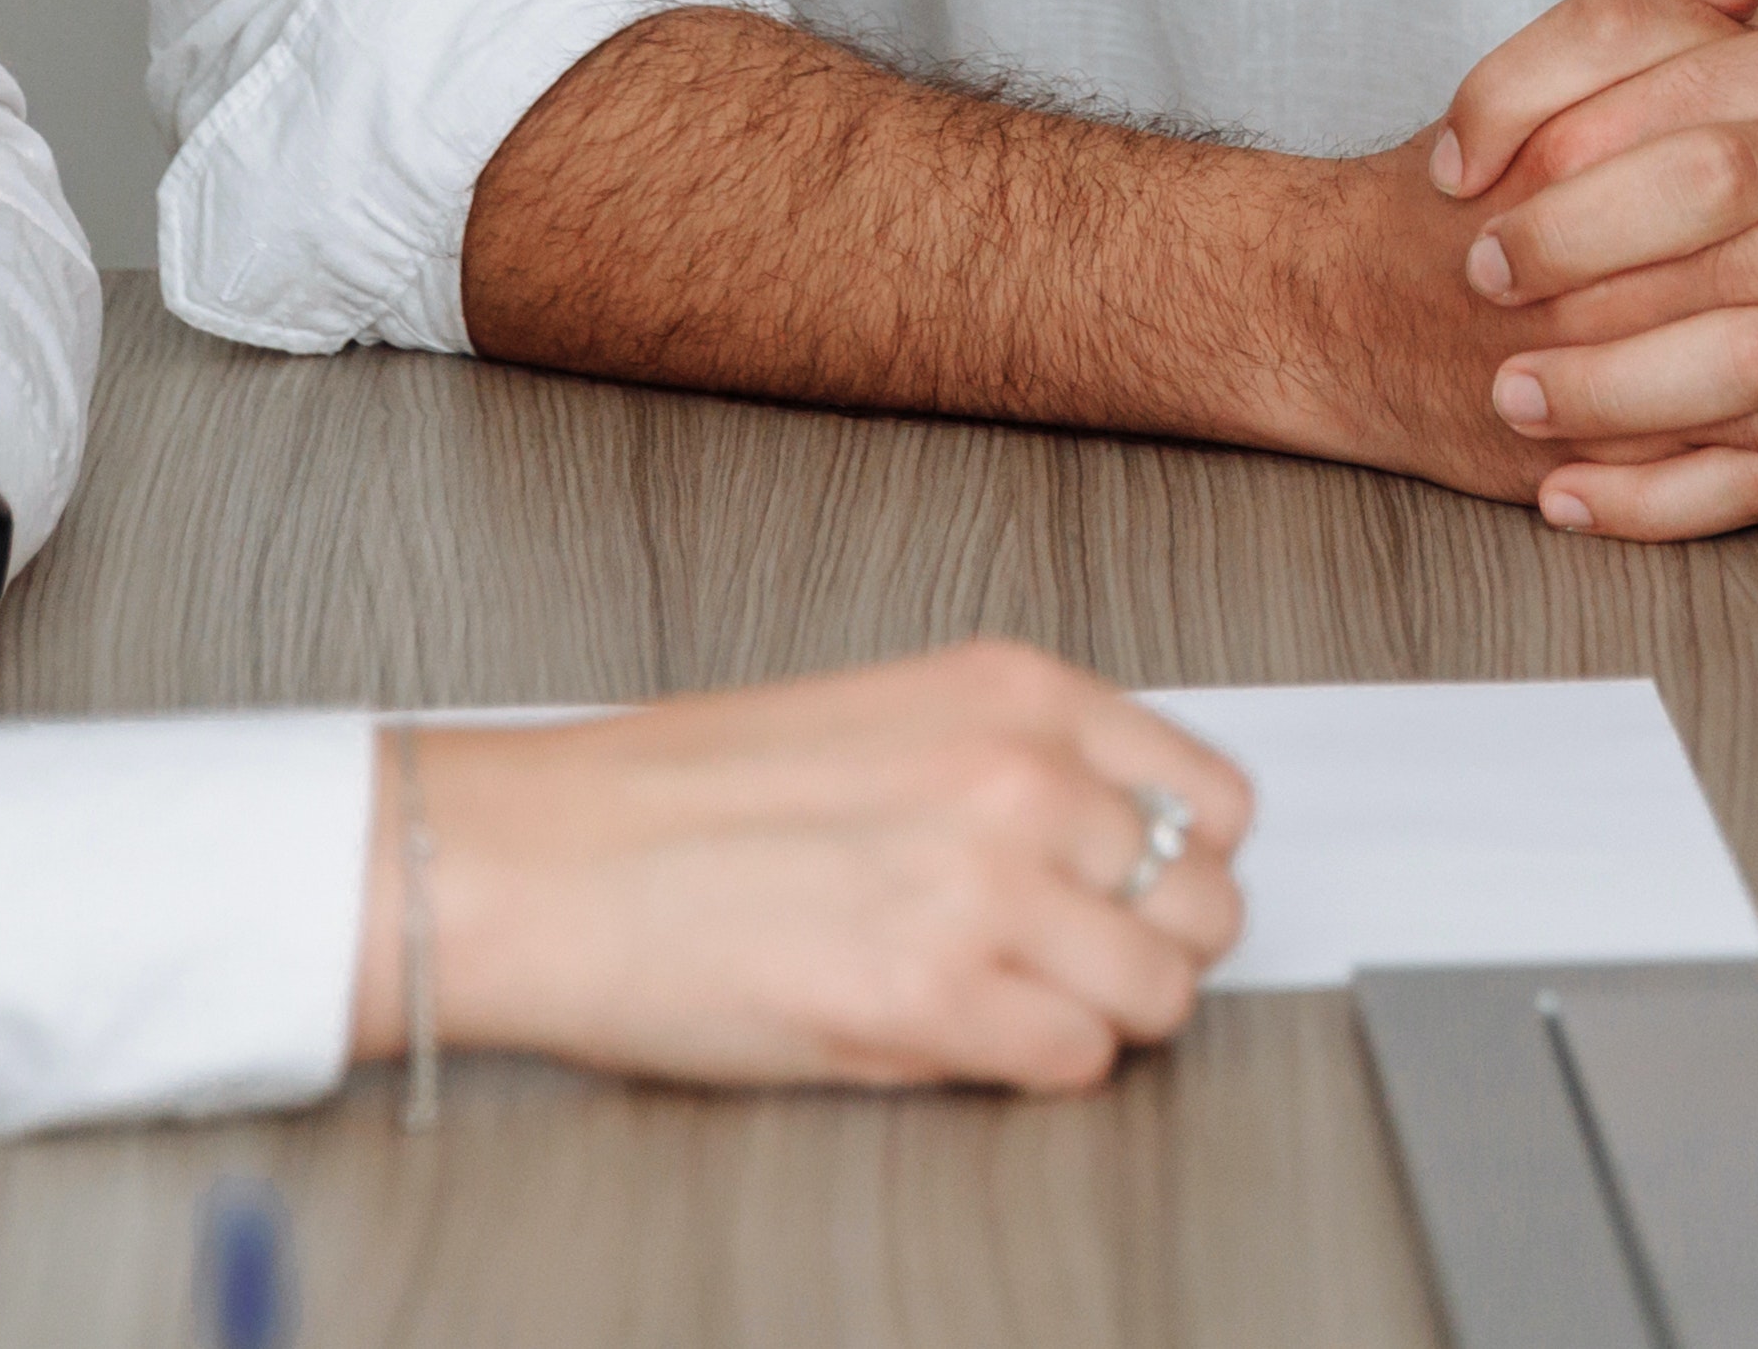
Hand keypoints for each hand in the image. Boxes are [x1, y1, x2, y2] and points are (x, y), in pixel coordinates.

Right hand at [405, 642, 1254, 1092]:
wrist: (545, 860)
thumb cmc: (675, 796)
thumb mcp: (884, 716)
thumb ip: (1010, 761)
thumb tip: (1108, 841)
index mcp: (1013, 692)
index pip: (1212, 795)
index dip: (1187, 862)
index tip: (1147, 891)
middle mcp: (1021, 779)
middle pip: (1207, 901)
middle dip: (1155, 944)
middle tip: (1083, 963)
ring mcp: (988, 890)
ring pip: (1161, 990)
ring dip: (1108, 1013)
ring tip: (1026, 1006)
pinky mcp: (935, 1003)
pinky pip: (1077, 1059)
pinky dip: (1042, 1064)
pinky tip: (971, 1037)